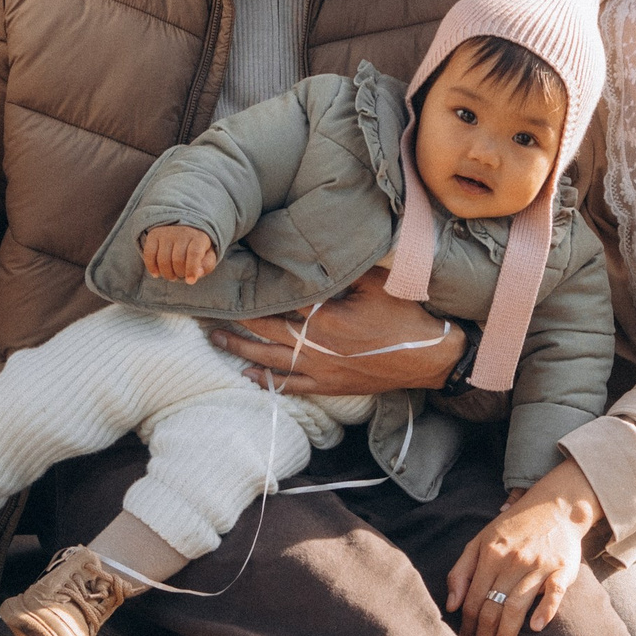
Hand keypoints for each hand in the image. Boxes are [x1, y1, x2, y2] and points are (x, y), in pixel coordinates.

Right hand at [141, 223, 218, 282]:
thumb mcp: (208, 255)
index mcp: (199, 237)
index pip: (194, 253)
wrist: (184, 227)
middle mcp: (182, 232)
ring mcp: (167, 233)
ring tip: (172, 276)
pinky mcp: (154, 235)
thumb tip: (198, 273)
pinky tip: (156, 274)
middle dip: (179, 274)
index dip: (192, 269)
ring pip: (163, 259)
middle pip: (178, 260)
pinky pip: (149, 254)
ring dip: (167, 273)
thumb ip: (206, 265)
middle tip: (180, 276)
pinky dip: (151, 267)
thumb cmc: (197, 247)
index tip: (190, 281)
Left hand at [209, 267, 464, 397]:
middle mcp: (316, 346)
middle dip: (236, 320)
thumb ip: (342, 269)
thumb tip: (312, 250)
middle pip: (265, 331)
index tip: (233, 281)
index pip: (279, 302)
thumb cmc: (403, 315)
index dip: (254, 292)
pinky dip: (267, 380)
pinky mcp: (329, 386)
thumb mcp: (374, 282)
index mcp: (325, 318)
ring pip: (270, 360)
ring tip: (216, 340)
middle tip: (208, 311)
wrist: (427, 356)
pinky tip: (247, 375)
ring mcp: (321, 370)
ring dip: (240, 349)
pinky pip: (290, 385)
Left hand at [445, 460, 601, 635]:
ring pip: (517, 607)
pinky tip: (536, 628)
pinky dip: (546, 609)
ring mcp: (538, 565)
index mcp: (490, 556)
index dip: (466, 629)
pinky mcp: (563, 568)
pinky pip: (554, 592)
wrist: (556, 505)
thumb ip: (462, 571)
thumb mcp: (480, 541)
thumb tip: (452, 606)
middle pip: (492, 608)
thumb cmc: (514, 527)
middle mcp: (512, 562)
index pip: (472, 601)